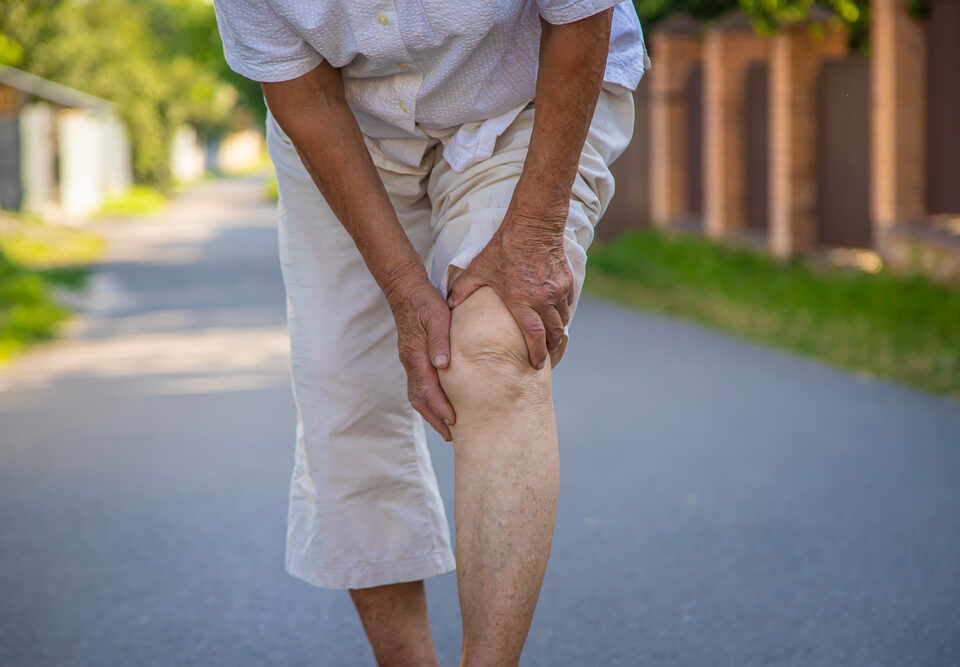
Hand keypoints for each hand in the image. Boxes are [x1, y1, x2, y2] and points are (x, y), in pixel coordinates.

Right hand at [384, 268, 455, 440]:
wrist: (405, 290)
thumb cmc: (425, 301)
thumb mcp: (437, 316)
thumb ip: (440, 340)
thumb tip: (442, 364)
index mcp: (416, 353)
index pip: (427, 388)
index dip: (440, 407)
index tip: (453, 421)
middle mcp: (410, 361)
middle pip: (419, 398)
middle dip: (434, 418)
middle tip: (450, 436)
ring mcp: (409, 360)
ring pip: (416, 394)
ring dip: (429, 412)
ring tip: (445, 427)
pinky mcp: (412, 358)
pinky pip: (417, 385)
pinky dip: (426, 400)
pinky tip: (438, 405)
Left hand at [447, 208, 573, 369]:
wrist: (533, 225)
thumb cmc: (503, 247)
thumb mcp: (478, 268)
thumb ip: (462, 289)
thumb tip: (449, 304)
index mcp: (521, 300)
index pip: (533, 336)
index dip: (537, 353)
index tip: (537, 365)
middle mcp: (543, 299)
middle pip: (552, 333)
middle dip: (550, 347)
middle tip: (545, 356)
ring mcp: (557, 290)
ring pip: (562, 319)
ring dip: (557, 330)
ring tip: (550, 337)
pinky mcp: (566, 281)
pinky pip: (567, 303)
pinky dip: (562, 311)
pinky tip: (555, 313)